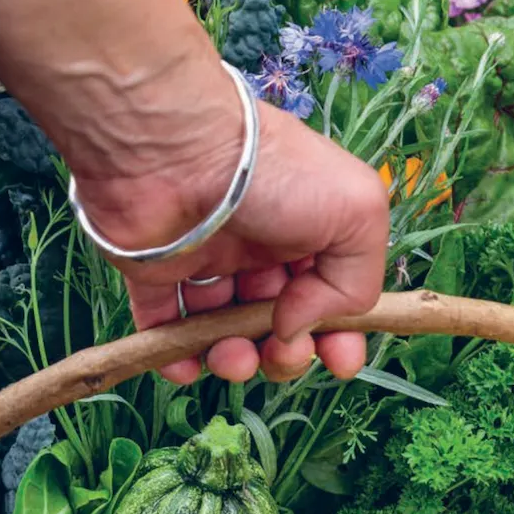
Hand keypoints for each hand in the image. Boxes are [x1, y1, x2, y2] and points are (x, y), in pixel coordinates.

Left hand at [69, 64, 389, 384]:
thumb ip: (357, 283)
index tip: (339, 360)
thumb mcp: (357, 213)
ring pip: (228, 335)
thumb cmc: (274, 172)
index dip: (339, 335)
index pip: (333, 297)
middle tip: (283, 352)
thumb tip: (300, 327)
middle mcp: (263, 250)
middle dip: (288, 354)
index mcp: (313, 231)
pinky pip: (167, 330)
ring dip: (236, 361)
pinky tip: (188, 365)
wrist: (176, 148)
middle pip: (282, 325)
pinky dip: (177, 358)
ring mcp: (209, 264)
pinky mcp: (157, 276)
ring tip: (233, 357)